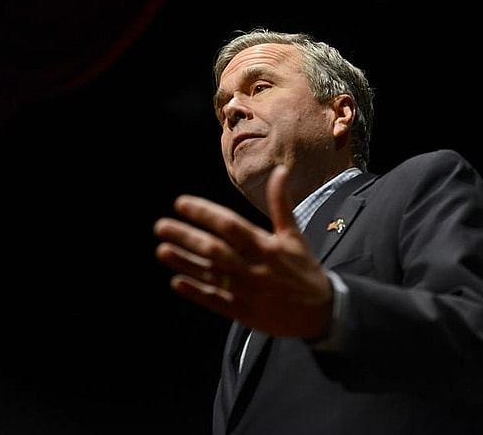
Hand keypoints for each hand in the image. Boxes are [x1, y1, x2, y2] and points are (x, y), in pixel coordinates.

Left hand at [153, 166, 332, 338]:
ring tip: (162, 250)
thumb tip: (280, 171)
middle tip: (161, 226)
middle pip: (214, 249)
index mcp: (266, 245)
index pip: (230, 224)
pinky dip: (195, 291)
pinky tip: (176, 282)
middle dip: (186, 236)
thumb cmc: (304, 270)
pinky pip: (215, 300)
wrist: (321, 312)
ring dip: (184, 262)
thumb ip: (281, 204)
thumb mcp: (294, 235)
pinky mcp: (243, 312)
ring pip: (210, 274)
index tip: (181, 204)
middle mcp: (254, 267)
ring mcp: (247, 291)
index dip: (204, 213)